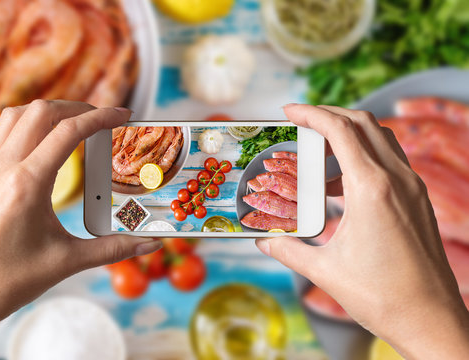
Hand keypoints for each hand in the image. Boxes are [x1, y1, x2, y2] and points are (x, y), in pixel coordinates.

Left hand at [0, 100, 161, 359]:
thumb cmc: (6, 282)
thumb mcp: (67, 262)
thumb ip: (114, 249)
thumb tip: (149, 244)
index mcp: (26, 185)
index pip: (68, 131)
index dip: (101, 117)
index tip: (122, 114)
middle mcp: (2, 169)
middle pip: (41, 112)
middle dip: (76, 108)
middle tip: (101, 119)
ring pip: (15, 116)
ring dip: (47, 113)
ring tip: (72, 125)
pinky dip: (23, 126)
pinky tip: (38, 144)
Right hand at [256, 104, 468, 358]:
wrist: (430, 320)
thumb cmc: (382, 296)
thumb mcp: (325, 271)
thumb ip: (288, 250)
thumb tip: (263, 241)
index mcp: (372, 189)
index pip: (341, 130)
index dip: (311, 113)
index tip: (288, 111)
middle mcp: (397, 179)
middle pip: (363, 123)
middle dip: (329, 115)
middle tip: (300, 122)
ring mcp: (411, 188)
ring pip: (380, 138)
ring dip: (349, 133)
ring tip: (317, 151)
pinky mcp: (417, 199)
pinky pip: (389, 161)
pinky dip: (363, 157)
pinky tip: (340, 184)